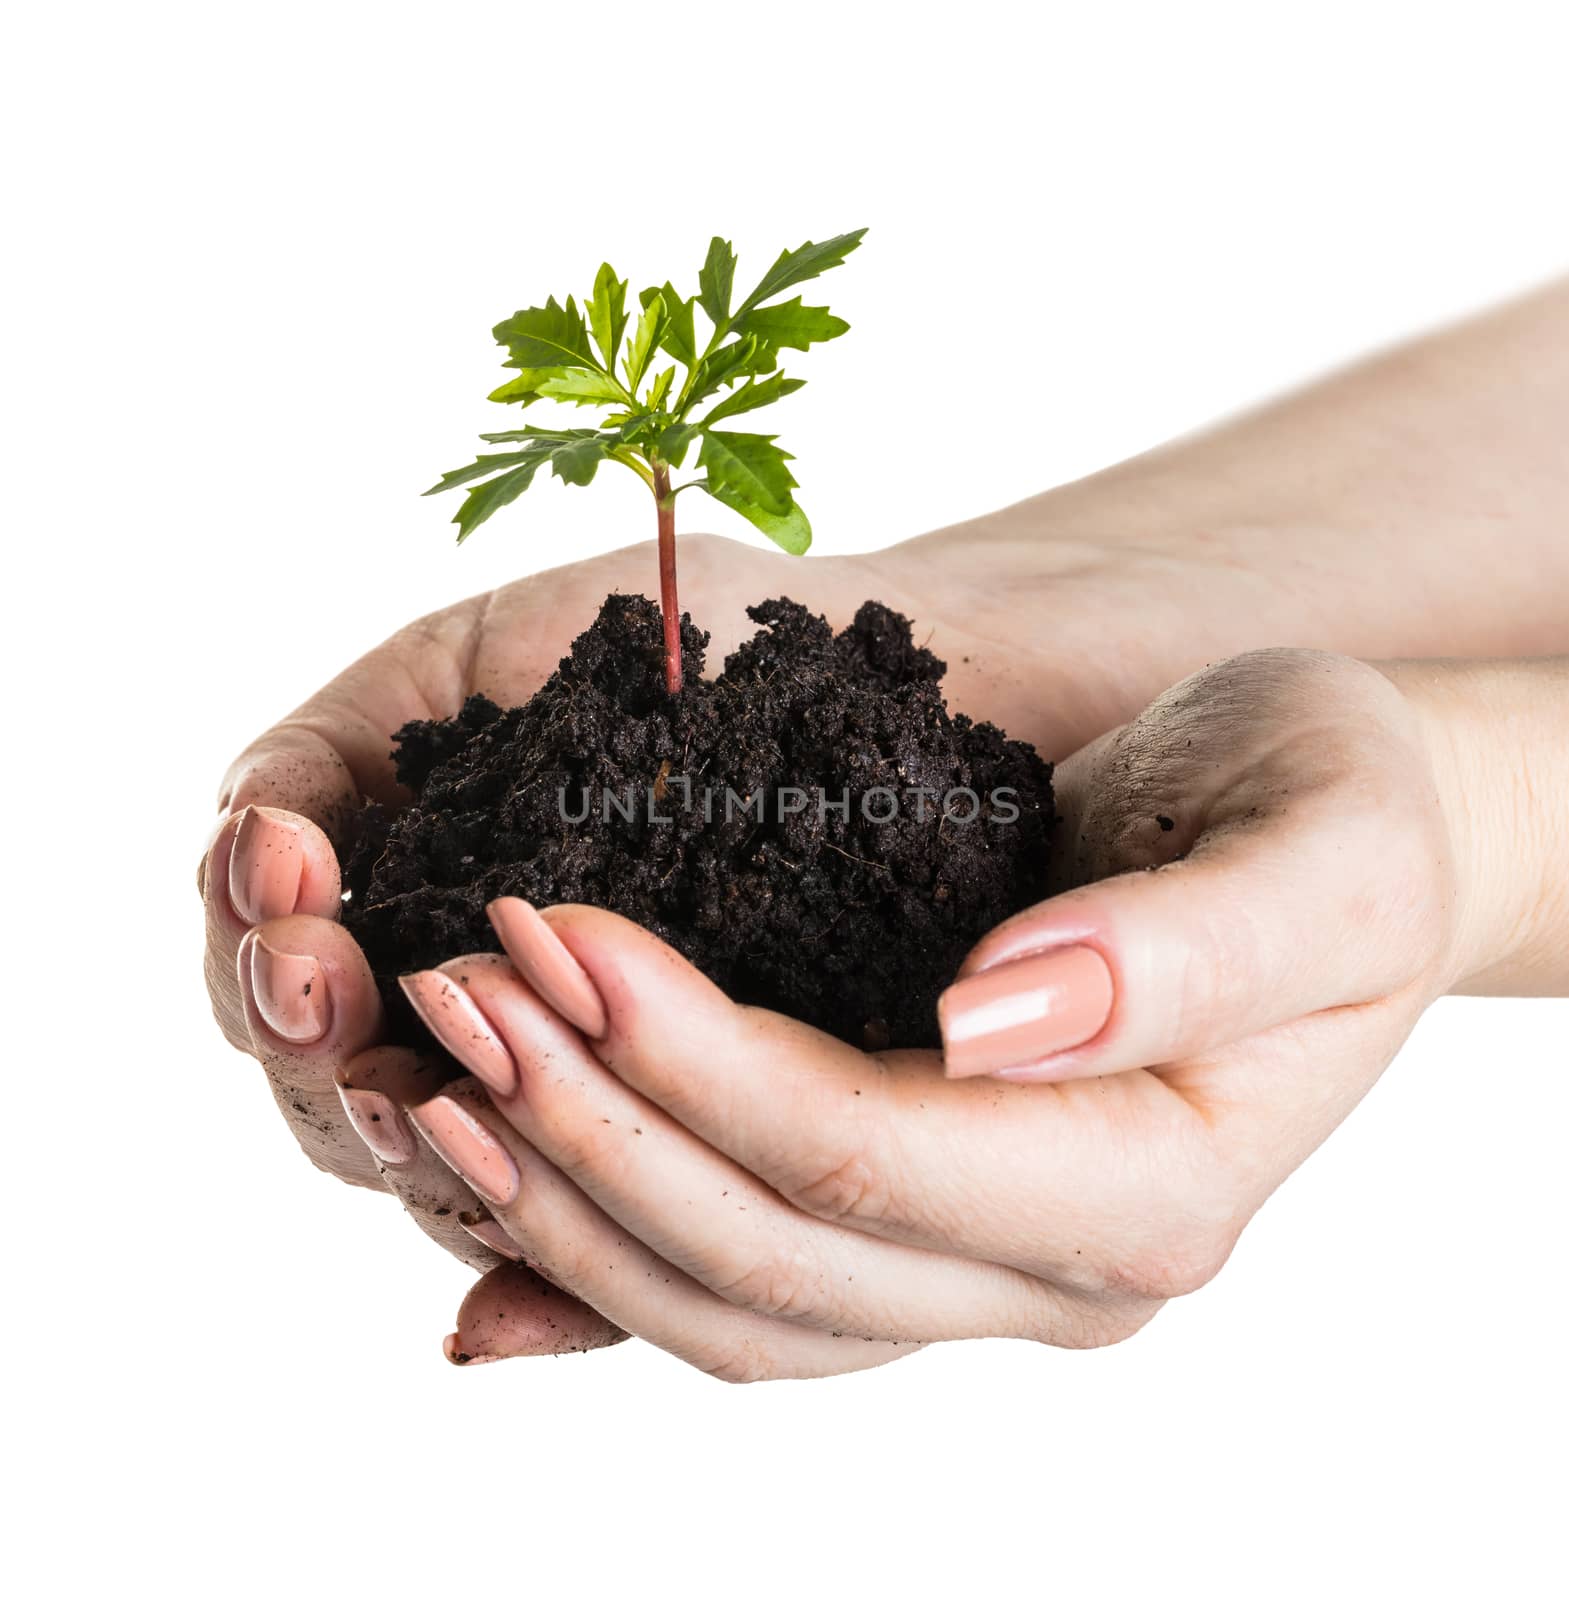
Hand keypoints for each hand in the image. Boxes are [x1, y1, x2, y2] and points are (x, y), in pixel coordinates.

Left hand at [398, 649, 1489, 1376]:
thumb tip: (988, 1018)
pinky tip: (486, 1194)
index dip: (693, 1060)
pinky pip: (739, 1285)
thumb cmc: (1332, 807)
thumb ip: (1184, 955)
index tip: (553, 933)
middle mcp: (1055, 1271)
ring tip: (433, 1071)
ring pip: (733, 1299)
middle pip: (772, 1247)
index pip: (872, 1157)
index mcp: (1156, 1187)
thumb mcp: (1322, 847)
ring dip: (566, 1196)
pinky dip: (601, 1248)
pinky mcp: (917, 1229)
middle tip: (454, 986)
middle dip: (590, 1120)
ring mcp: (979, 1272)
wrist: (1326, 834)